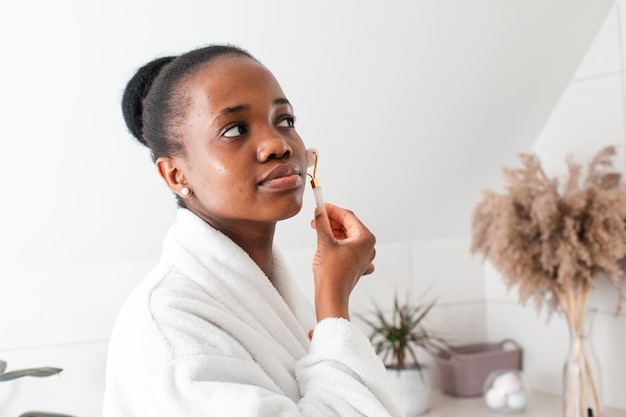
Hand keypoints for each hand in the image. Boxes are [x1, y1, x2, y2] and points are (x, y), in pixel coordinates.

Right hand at [310, 203, 375, 320]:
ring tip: (317, 229)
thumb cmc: (331, 272)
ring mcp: (364, 257)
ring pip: (347, 238)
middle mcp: (368, 247)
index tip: (321, 205)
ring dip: (333, 232)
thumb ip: (322, 224)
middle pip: (349, 227)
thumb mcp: (324, 242)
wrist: (331, 296)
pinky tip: (326, 243)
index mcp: (365, 239)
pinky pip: (348, 249)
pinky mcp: (357, 266)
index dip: (333, 210)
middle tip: (317, 217)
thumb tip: (319, 211)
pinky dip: (337, 244)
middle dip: (332, 221)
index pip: (348, 217)